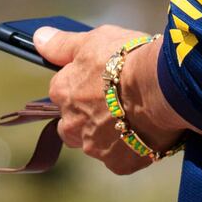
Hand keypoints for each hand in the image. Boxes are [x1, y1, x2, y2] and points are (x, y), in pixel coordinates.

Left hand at [32, 24, 172, 175]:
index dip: (83, 88)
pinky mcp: (119, 164)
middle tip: (117, 104)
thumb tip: (38, 38)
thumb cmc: (127, 60)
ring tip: (136, 118)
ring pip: (97, 144)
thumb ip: (62, 45)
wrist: (162, 88)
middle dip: (90, 118)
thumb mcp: (93, 40)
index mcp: (62, 93)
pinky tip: (147, 133)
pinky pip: (122, 159)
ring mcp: (94, 147)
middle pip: (74, 125)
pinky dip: (133, 149)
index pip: (63, 93)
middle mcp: (71, 125)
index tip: (103, 83)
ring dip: (111, 135)